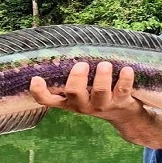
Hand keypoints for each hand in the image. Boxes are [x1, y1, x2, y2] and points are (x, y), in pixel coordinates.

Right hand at [28, 61, 142, 121]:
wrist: (125, 116)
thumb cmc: (98, 96)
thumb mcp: (82, 92)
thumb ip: (73, 78)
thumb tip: (66, 46)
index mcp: (69, 101)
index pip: (48, 100)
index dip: (39, 92)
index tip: (36, 78)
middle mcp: (83, 105)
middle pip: (74, 93)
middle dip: (77, 78)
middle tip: (83, 64)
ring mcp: (102, 105)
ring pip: (99, 91)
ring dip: (102, 76)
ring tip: (105, 64)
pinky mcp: (121, 102)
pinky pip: (123, 89)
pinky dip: (125, 78)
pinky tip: (126, 69)